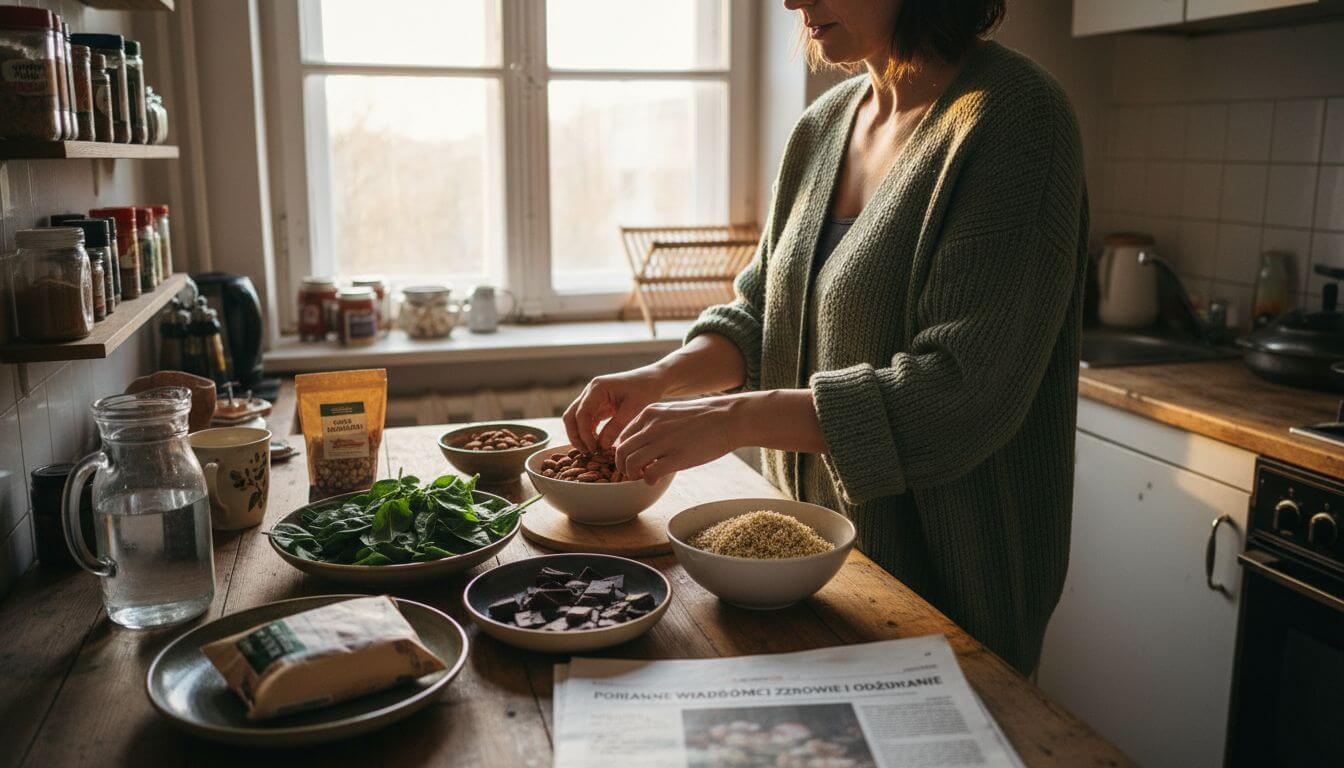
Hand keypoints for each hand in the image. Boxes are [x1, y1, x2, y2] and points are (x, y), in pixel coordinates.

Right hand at [563, 368, 668, 452]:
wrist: (653, 379)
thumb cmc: (645, 390)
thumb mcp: (633, 409)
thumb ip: (616, 427)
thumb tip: (600, 446)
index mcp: (597, 388)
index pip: (581, 414)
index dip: (584, 434)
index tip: (593, 449)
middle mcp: (590, 391)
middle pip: (571, 416)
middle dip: (575, 436)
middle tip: (587, 453)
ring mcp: (591, 397)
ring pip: (575, 419)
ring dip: (580, 435)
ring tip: (592, 452)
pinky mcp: (597, 405)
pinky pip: (586, 420)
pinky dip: (588, 432)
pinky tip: (597, 445)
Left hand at [613, 395, 744, 483]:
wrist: (728, 418)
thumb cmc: (704, 417)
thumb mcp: (672, 412)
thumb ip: (655, 425)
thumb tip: (645, 444)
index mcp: (649, 414)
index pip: (622, 437)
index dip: (623, 452)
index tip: (631, 461)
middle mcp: (652, 427)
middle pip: (622, 451)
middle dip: (622, 466)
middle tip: (632, 473)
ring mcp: (664, 442)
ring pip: (631, 463)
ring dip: (633, 475)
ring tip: (642, 477)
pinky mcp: (677, 457)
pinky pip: (650, 473)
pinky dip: (648, 480)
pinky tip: (655, 480)